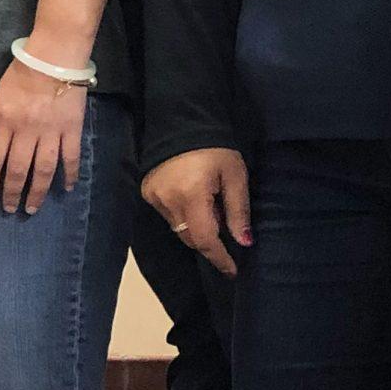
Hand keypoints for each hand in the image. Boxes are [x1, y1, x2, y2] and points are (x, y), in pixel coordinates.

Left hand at [0, 61, 85, 214]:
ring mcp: (51, 132)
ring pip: (43, 170)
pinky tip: (66, 189)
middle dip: (12, 193)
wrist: (55, 56)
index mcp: (4, 122)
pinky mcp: (72, 130)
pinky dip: (69, 175)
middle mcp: (26, 132)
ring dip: (37, 192)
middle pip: (18, 170)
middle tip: (9, 209)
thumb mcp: (0, 97)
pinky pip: (71, 158)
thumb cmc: (22, 72)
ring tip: (32, 208)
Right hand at [142, 147, 252, 276]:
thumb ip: (238, 210)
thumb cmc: (215, 147)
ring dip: (196, 227)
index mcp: (192, 195)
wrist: (182, 119)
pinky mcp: (147, 191)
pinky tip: (193, 198)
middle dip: (210, 240)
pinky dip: (182, 215)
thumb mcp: (234, 175)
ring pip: (178, 228)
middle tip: (225, 228)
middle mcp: (168, 200)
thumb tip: (243, 242)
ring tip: (210, 206)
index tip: (232, 270)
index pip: (206, 239)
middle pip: (190, 237)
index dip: (220, 257)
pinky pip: (168, 215)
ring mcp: (154, 197)